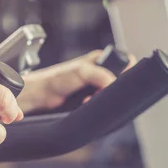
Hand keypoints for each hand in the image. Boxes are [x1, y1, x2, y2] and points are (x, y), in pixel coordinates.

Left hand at [18, 49, 135, 112]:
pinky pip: (103, 105)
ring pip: (112, 95)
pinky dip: (97, 107)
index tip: (114, 82)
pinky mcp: (92, 100)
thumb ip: (100, 75)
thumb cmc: (56, 79)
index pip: (126, 62)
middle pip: (121, 81)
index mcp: (101, 60)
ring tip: (88, 100)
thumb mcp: (82, 71)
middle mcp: (101, 72)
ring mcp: (96, 87)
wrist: (40, 95)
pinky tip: (85, 105)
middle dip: (112, 90)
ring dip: (102, 101)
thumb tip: (113, 85)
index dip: (126, 72)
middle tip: (98, 93)